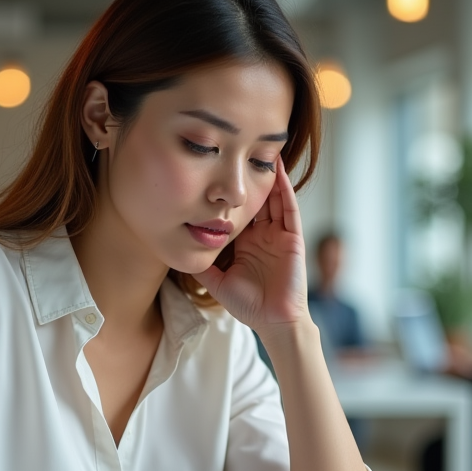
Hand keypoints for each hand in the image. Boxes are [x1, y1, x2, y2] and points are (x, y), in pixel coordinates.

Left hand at [193, 156, 308, 334]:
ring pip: (274, 198)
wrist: (273, 321)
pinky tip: (277, 171)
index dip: (230, 193)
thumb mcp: (217, 281)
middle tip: (239, 149)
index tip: (217, 171)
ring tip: (261, 149)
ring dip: (269, 175)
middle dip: (250, 177)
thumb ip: (202, 265)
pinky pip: (289, 209)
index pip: (239, 211)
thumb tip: (179, 251)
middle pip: (257, 199)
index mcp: (248, 243)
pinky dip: (284, 190)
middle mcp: (264, 235)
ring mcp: (280, 235)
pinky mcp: (292, 238)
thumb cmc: (249, 305)